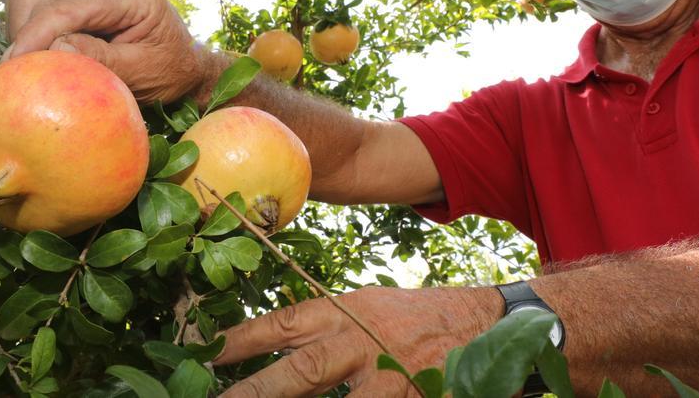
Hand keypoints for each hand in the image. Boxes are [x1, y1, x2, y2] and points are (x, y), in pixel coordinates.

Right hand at [5, 0, 207, 103]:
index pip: (72, 5)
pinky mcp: (80, 1)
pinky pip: (42, 7)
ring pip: (38, 0)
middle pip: (50, 1)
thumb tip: (55, 48)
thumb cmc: (169, 72)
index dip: (38, 32)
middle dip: (28, 38)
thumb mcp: (141, 73)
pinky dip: (32, 32)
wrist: (184, 67)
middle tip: (16, 78)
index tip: (15, 62)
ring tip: (30, 70)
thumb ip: (101, 60)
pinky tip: (39, 59)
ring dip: (27, 33)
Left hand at [214, 286, 501, 396]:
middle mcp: (363, 341)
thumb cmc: (418, 320)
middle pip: (301, 372)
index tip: (204, 355)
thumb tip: (273, 359)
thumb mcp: (367, 310)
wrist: (493, 322)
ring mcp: (393, 376)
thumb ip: (323, 333)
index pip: (282, 325)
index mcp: (345, 312)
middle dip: (255, 394)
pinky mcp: (417, 397)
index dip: (241, 341)